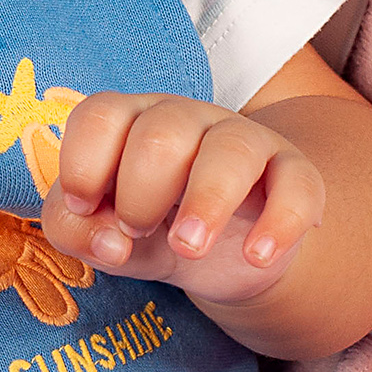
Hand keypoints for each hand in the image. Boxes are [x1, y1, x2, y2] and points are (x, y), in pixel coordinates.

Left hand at [39, 91, 325, 309]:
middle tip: (137, 231)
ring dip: (206, 202)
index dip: (84, 164)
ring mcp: (243, 141)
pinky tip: (256, 256)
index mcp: (129, 122)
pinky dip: (280, 222)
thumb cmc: (150, 226)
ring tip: (189, 248)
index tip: (85, 207)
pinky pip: (297, 184)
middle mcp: (185, 120)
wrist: (225, 251)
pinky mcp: (293, 174)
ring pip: (231, 149)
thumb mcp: (102, 234)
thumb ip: (74, 231)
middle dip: (140, 192)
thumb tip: (111, 241)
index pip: (101, 115)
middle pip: (161, 133)